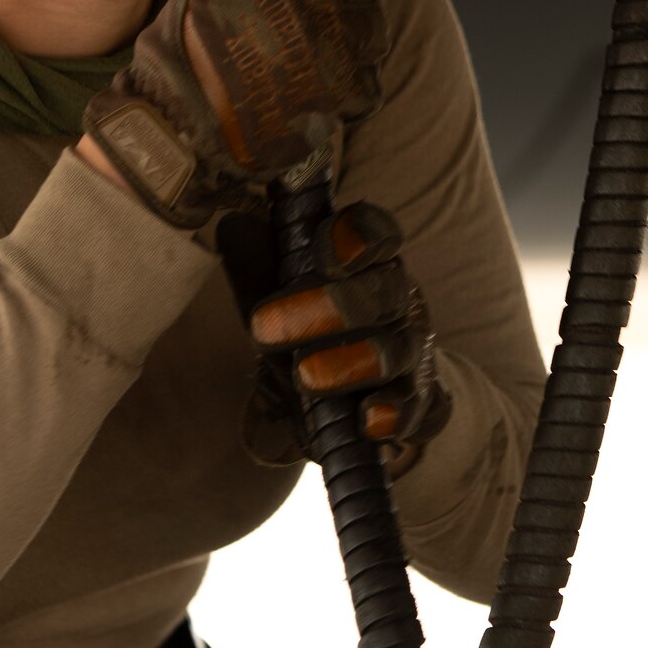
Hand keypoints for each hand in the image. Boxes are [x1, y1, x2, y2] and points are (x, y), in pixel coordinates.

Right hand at [84, 0, 412, 227]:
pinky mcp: (350, 88)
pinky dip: (348, 82)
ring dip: (347, 35)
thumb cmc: (186, 51)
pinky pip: (369, 73)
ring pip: (371, 23)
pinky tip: (305, 87)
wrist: (180, 130)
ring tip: (292, 56)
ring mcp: (333, 39)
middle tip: (295, 9)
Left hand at [218, 202, 452, 468]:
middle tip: (264, 327)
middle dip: (329, 306)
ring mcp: (411, 353)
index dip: (355, 237)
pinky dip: (393, 414)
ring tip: (305, 376)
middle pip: (383, 292)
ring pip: (396, 350)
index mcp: (367, 262)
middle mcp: (398, 302)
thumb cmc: (312, 330)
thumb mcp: (278, 296)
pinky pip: (415, 408)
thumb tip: (231, 227)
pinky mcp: (417, 404)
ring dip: (351, 361)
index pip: (375, 233)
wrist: (356, 398)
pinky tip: (367, 420)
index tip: (325, 258)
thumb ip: (258, 266)